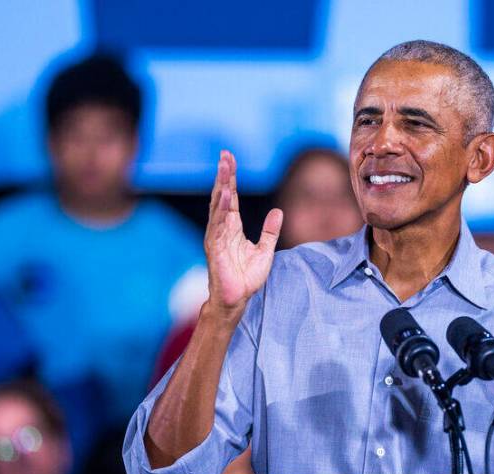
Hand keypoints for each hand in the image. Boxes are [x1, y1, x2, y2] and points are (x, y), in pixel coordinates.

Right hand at [204, 151, 282, 314]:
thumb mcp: (265, 250)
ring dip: (221, 186)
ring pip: (218, 206)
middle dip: (224, 175)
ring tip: (224, 168)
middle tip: (225, 154)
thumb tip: (278, 212)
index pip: (232, 198)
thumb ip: (270, 231)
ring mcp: (217, 237)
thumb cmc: (246, 278)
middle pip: (223, 196)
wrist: (237, 299)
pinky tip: (225, 194)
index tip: (230, 158)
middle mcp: (222, 228)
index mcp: (232, 227)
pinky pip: (218, 224)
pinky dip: (221, 209)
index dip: (232, 178)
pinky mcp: (215, 248)